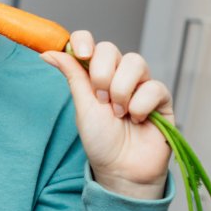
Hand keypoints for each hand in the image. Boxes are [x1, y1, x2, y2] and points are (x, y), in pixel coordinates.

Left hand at [40, 31, 172, 199]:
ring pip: (135, 62)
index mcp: (94, 75)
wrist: (122, 170)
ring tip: (119, 113)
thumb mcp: (82, 106)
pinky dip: (141, 105)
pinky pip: (154, 86)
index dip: (84, 41)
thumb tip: (48, 52)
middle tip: (101, 99)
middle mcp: (117, 75)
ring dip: (122, 89)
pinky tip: (136, 120)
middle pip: (111, 49)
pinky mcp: (161, 99)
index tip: (82, 53)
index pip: (89, 43)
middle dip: (102, 73)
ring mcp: (140, 85)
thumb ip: (73, 75)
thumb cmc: (101, 141)